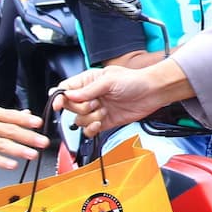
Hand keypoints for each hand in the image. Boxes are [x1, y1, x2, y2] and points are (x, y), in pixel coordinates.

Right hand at [0, 105, 48, 168]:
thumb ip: (6, 116)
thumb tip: (26, 115)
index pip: (11, 116)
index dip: (25, 120)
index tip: (39, 123)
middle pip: (10, 131)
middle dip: (28, 136)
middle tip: (42, 141)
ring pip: (1, 144)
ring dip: (18, 150)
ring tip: (32, 154)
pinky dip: (1, 161)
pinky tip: (12, 165)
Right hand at [60, 61, 193, 134]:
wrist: (152, 93)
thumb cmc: (134, 80)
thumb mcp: (109, 81)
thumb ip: (88, 90)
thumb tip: (70, 95)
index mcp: (88, 81)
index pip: (65, 89)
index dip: (60, 97)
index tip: (59, 105)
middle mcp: (90, 96)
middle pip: (70, 107)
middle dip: (80, 108)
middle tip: (94, 103)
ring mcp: (96, 109)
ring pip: (79, 120)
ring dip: (90, 118)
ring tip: (104, 110)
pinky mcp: (104, 122)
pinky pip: (89, 130)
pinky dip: (92, 129)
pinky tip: (100, 122)